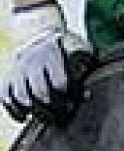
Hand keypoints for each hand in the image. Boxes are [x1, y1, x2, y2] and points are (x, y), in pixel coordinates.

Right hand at [2, 2, 93, 123]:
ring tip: (48, 117)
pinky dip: (13, 109)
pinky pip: (5, 96)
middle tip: (63, 114)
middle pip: (41, 92)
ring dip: (35, 111)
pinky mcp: (8, 77)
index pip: (60, 81)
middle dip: (53, 108)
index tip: (74, 103)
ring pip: (21, 96)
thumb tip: (86, 96)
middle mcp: (32, 60)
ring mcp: (18, 69)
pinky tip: (24, 117)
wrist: (42, 33)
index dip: (68, 96)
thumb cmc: (70, 47)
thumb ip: (87, 68)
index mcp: (54, 52)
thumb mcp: (82, 50)